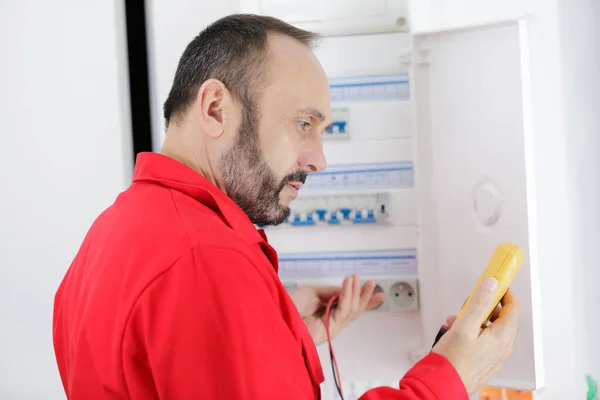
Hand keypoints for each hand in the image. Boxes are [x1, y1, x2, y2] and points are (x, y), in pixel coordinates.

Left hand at [288, 274, 385, 344]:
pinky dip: (347, 297)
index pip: (348, 305)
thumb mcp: (313, 292)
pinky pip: (343, 311)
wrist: (277, 315)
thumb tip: (346, 289)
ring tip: (356, 278)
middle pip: (354, 310)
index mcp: (327, 311)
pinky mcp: (330, 330)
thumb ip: (331, 292)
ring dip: (356, 292)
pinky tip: (349, 284)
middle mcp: (331, 319)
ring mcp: (332, 326)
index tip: (373, 287)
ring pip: (351, 310)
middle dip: (365, 297)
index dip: (362, 297)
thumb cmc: (291, 303)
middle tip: (374, 284)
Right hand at [432, 277, 520, 395]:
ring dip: (477, 319)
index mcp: (502, 336)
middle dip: (486, 306)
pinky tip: (457, 333)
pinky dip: (475, 332)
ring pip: (492, 329)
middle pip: (502, 318)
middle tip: (470, 303)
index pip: (513, 307)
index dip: (505, 292)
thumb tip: (491, 285)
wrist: (443, 384)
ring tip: (458, 320)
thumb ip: (479, 303)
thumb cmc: (453, 360)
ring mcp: (495, 356)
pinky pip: (486, 341)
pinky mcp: (486, 362)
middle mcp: (503, 347)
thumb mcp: (464, 325)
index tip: (495, 283)